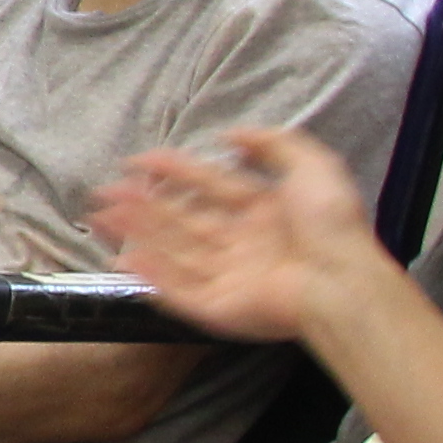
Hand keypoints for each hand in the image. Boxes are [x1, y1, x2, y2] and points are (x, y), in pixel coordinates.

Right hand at [95, 126, 398, 349]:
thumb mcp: (314, 166)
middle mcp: (241, 243)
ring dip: (137, 233)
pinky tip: (124, 258)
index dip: (174, 171)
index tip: (139, 161)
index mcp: (263, 211)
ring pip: (172, 251)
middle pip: (182, 220)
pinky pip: (177, 290)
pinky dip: (151, 276)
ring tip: (101, 216)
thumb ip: (274, 143)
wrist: (342, 283)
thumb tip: (231, 134)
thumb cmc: (331, 225)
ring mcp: (228, 277)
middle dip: (143, 205)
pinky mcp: (217, 308)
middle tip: (105, 192)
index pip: (209, 186)